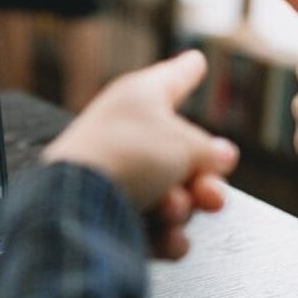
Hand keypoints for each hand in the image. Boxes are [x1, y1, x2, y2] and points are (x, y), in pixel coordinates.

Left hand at [42, 50, 239, 259]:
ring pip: (174, 196)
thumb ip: (210, 150)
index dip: (188, 70)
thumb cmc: (126, 157)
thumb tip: (220, 157)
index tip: (196, 60)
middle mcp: (127, 133)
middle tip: (210, 193)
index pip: (172, 79)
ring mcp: (118, 176)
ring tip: (171, 208)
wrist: (77, 206)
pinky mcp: (111, 216)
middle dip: (204, 180)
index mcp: (139, 99)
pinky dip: (164, 235)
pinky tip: (166, 236)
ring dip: (182, 208)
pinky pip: (156, 228)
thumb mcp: (185, 143)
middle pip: (183, 155)